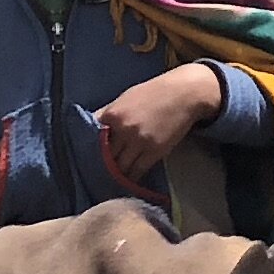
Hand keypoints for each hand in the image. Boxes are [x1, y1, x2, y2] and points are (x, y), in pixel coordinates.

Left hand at [97, 63, 227, 190]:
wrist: (184, 93)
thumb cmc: (154, 92)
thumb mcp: (126, 97)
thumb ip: (109, 113)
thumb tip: (92, 126)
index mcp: (112, 114)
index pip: (92, 139)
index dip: (90, 150)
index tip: (89, 158)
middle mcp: (123, 129)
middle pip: (105, 156)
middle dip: (102, 165)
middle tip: (98, 174)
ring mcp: (138, 141)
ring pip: (120, 167)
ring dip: (116, 174)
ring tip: (113, 181)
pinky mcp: (154, 151)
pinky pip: (138, 170)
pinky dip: (132, 177)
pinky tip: (128, 181)